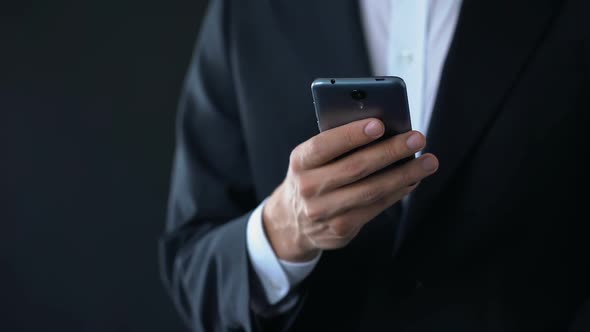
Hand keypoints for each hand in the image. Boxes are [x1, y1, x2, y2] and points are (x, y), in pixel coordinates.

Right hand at [263, 118, 438, 261]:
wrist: (293, 220)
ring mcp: (323, 211)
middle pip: (355, 168)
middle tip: (417, 138)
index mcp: (300, 162)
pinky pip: (375, 207)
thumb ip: (338, 145)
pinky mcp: (340, 229)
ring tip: (428, 161)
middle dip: (390, 151)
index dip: (352, 135)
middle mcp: (308, 187)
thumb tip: (384, 130)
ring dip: (404, 174)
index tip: (379, 124)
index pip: (324, 145)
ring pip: (371, 190)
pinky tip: (413, 180)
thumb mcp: (313, 159)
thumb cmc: (313, 176)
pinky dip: (398, 192)